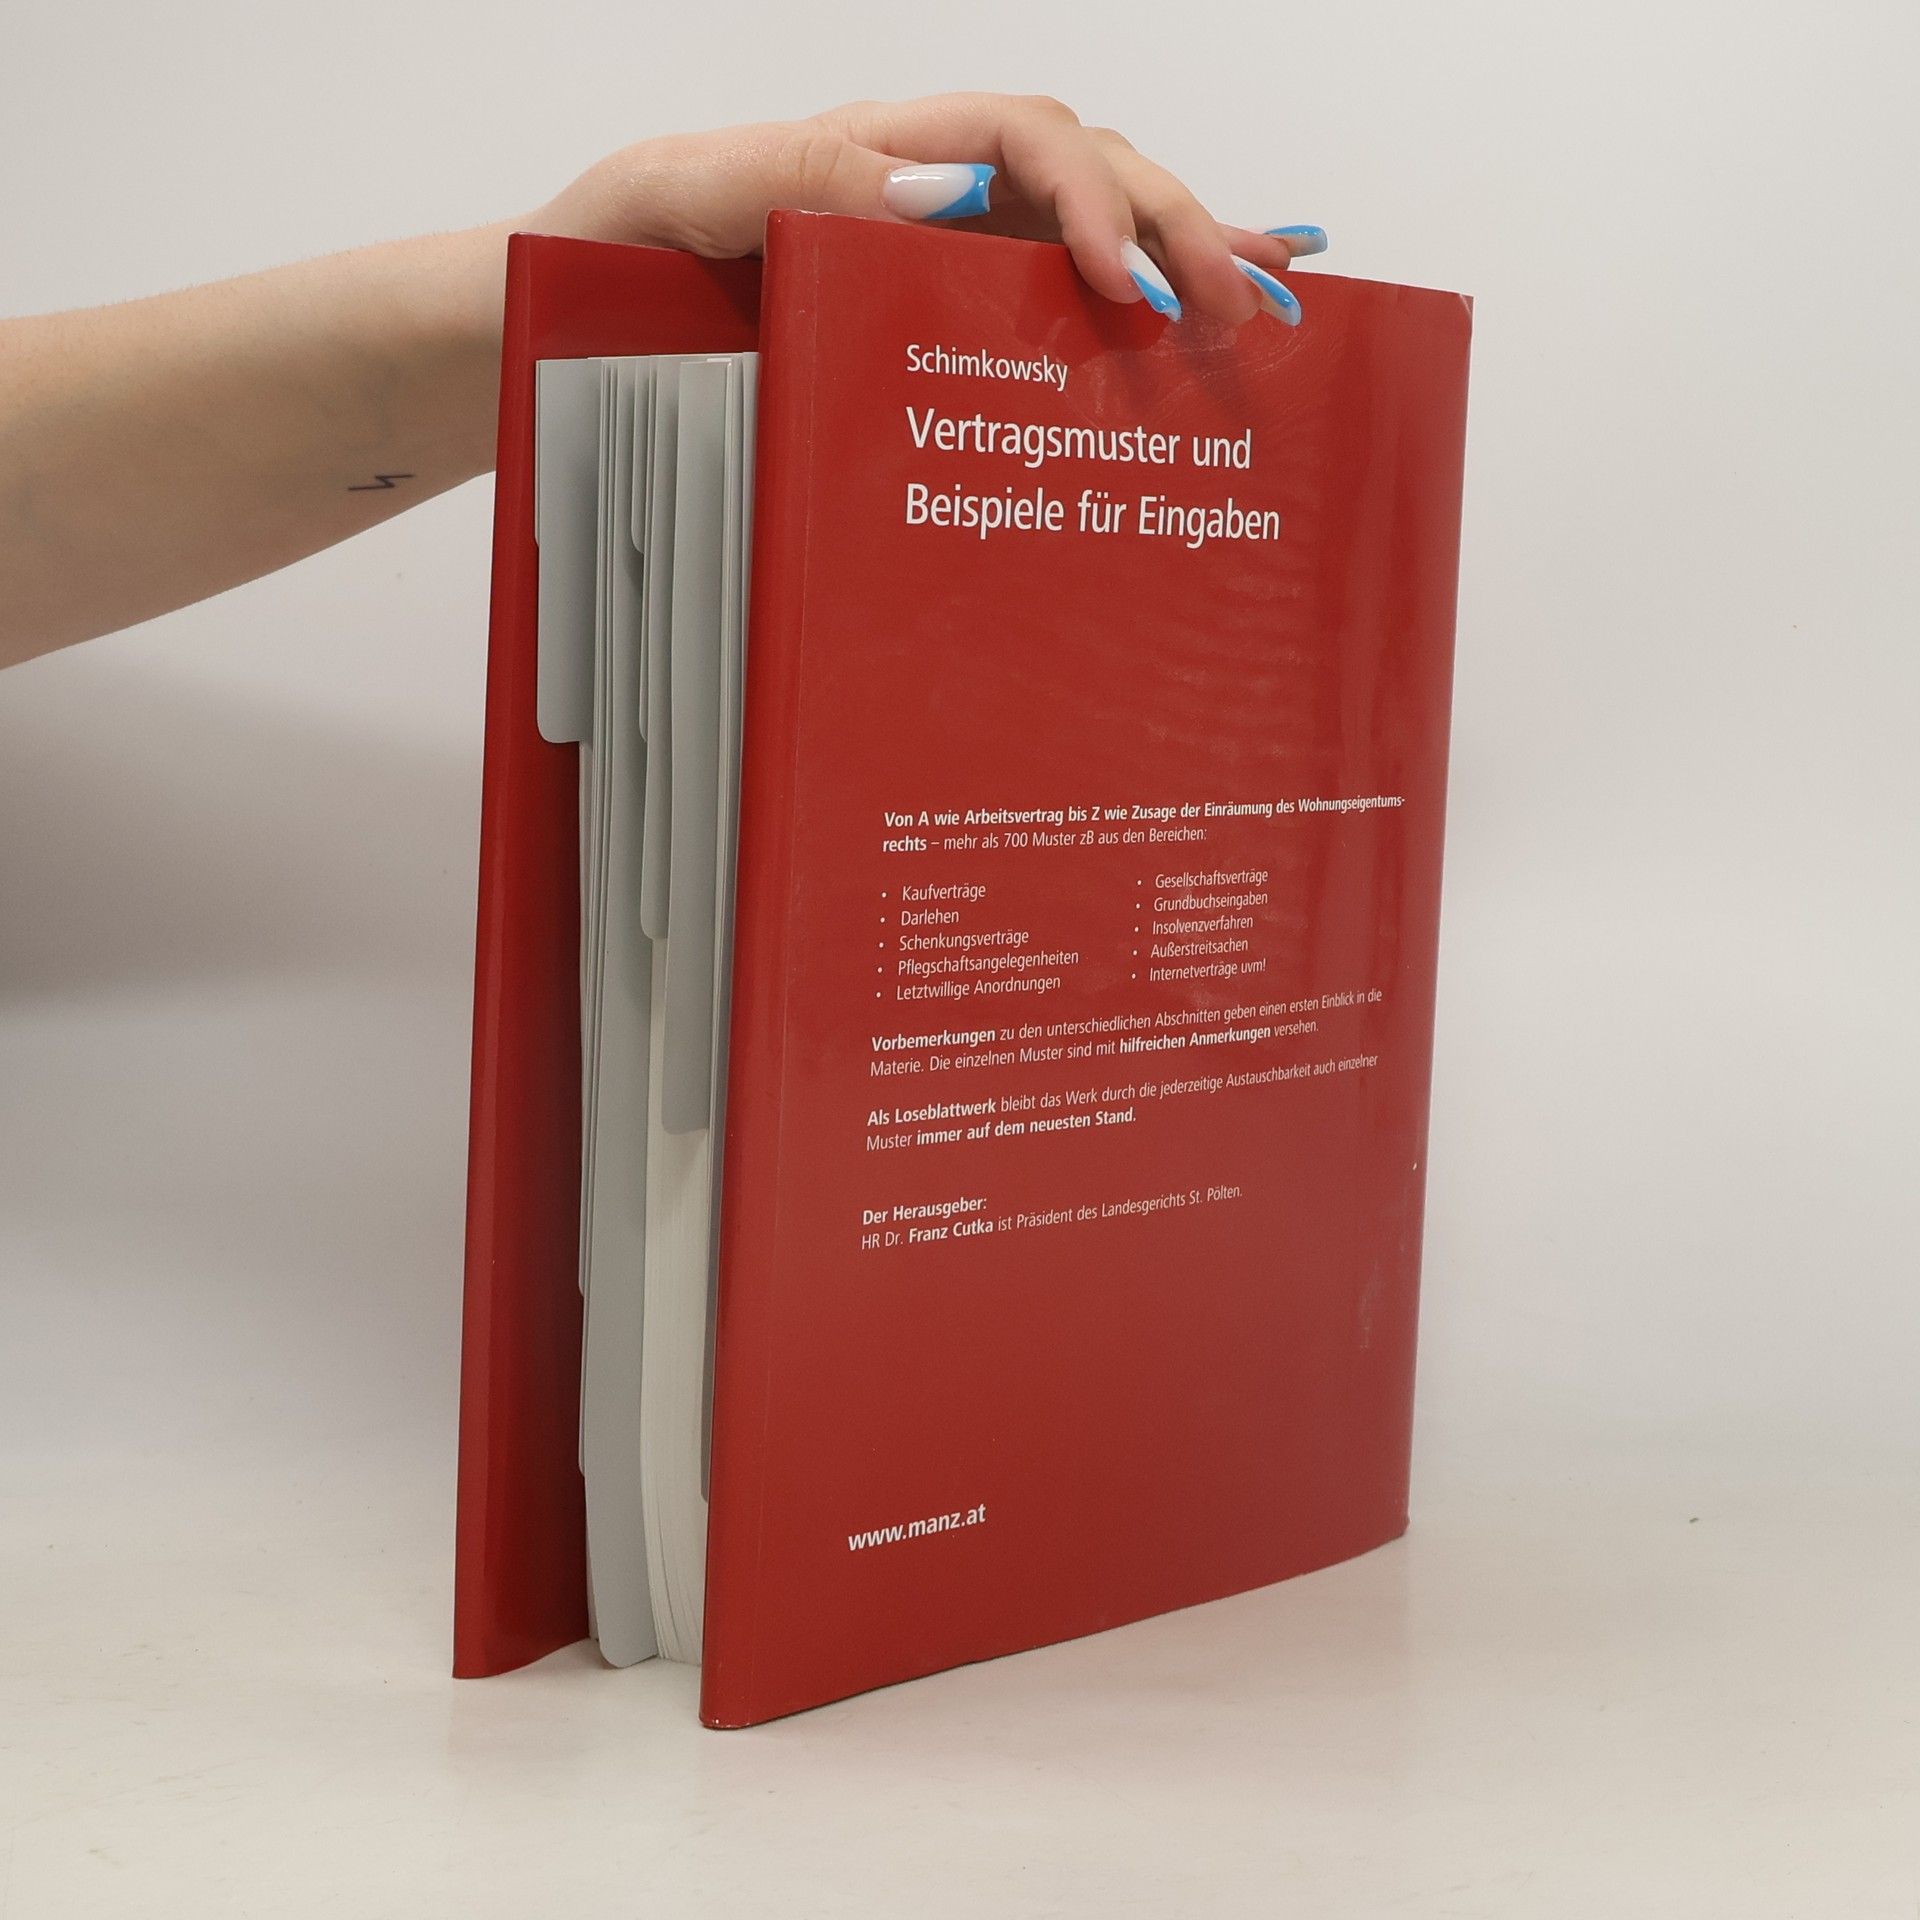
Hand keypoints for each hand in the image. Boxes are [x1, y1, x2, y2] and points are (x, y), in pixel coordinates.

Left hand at [533, 93, 1326, 326]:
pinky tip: (1210, 332)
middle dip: (1177, 233)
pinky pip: (1051, 317)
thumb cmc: (597, 256)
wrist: (547, 334)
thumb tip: (936, 184)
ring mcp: (938, 267)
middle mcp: (928, 199)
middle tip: (1241, 313)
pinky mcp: (934, 334)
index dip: (1094, 200)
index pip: (1026, 141)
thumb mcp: (668, 195)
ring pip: (1092, 244)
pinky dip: (1138, 313)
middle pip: (1090, 180)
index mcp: (879, 153)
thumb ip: (790, 172)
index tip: (1127, 288)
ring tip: (1277, 309)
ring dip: (1186, 267)